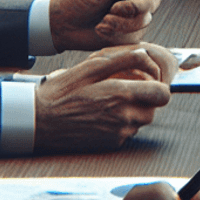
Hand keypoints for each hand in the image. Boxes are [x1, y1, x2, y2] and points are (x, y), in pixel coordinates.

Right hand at [34, 45, 173, 152]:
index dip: (158, 84)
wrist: (37, 122)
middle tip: (127, 88)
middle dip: (146, 97)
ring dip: (135, 109)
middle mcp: (124, 118)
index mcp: (121, 95)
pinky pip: (129, 131)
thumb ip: (123, 59)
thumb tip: (146, 55)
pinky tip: (103, 113)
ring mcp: (118, 134)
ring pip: (143, 120)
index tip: (147, 79)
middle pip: (154, 107)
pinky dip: (123, 122)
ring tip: (111, 100)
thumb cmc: (61, 92)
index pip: (163, 94)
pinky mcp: (111, 145)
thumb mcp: (89, 67)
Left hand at [49, 0, 160, 50]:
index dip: (140, 3)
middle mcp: (136, 6)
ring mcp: (132, 24)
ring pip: (140, 28)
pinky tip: (100, 30)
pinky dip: (113, 36)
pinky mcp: (125, 40)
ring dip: (118, 26)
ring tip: (101, 23)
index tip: (118, 6)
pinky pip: (130, 40)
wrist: (63, 23)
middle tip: (108, 14)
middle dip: (128, 17)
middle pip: (149, 13)